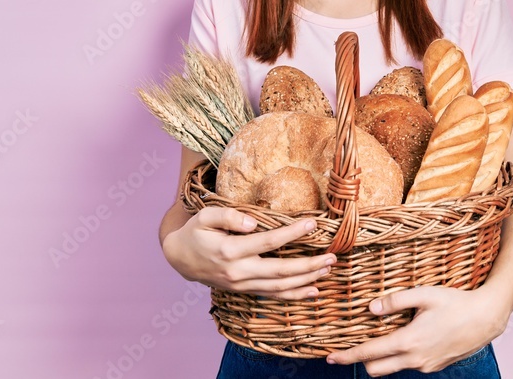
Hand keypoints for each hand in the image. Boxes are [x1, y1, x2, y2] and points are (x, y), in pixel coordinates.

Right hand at [161, 207, 336, 299]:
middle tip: (332, 257)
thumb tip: (253, 222)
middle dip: (309, 265)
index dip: (292, 233)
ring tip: (328, 270)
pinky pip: (272, 296)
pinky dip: (294, 295)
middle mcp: (238, 271)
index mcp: (230, 250)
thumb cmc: (196, 232)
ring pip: (279, 287)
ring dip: (306, 280)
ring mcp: (242, 285)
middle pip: (280, 270)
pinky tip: (313, 291)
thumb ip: (228, 216)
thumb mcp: (205, 216)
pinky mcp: (244, 291)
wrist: (180, 258)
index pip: (268, 242)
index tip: (313, 224)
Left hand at [325, 286, 508, 375]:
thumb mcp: (425, 294)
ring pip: (393, 368)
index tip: (331, 357)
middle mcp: (415, 359)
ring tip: (383, 337)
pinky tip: (407, 337)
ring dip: (383, 358)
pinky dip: (401, 355)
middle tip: (352, 347)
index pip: (370, 353)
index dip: (348, 355)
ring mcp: (425, 365)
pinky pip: (409, 365)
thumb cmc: (456, 303)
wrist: (486, 319)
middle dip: (362, 360)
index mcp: (409, 341)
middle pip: (376, 369)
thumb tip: (371, 308)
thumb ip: (396, 300)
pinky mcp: (434, 366)